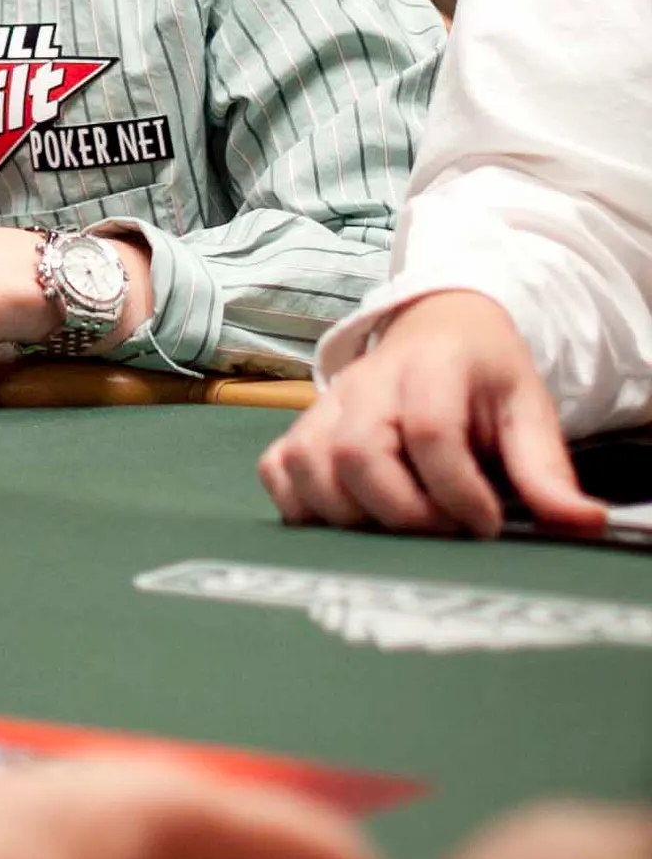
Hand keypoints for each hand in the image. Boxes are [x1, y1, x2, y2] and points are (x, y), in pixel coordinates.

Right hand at [259, 292, 604, 538]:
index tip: (486, 522)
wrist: (437, 329)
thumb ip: (545, 468)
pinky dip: (302, 504)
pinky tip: (348, 515)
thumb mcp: (526, 408)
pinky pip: (277, 470)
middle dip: (402, 512)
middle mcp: (366, 381)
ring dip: (352, 515)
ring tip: (399, 525)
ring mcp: (325, 404)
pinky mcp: (299, 427)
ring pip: (310, 466)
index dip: (457, 491)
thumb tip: (582, 523)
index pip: (429, 431)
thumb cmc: (482, 375)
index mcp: (432, 366)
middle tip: (442, 529)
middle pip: (357, 454)